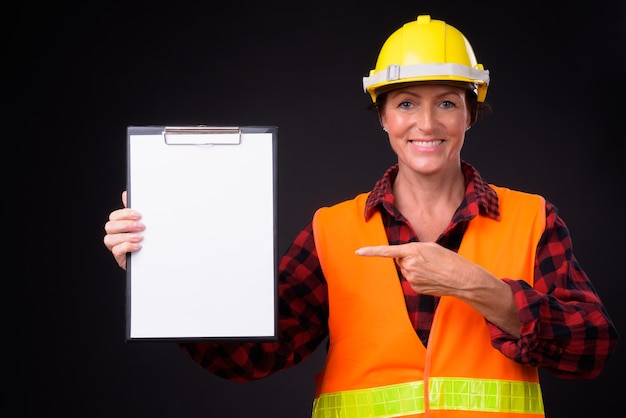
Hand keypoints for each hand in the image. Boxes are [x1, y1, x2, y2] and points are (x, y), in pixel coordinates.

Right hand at [103, 191, 143, 269]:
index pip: (114, 216)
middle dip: (126, 225)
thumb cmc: (146, 238)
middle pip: (110, 226)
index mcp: (119, 225)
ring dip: (126, 236)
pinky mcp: (120, 257)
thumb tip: (125, 194)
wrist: (153, 257)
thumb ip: (133, 210)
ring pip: (110, 239)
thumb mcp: (143, 222)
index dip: (125, 214)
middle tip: (141, 226)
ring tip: (140, 237)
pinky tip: (137, 246)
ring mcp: (116, 246)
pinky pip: (116, 251)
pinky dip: (127, 246)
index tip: (138, 215)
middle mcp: (115, 235)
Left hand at [356, 242, 520, 334]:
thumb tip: (402, 260)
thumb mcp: (430, 247)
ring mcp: (411, 278)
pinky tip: (431, 278)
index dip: (371, 252)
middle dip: (408, 259)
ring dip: (414, 268)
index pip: (387, 252)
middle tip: (426, 260)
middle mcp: (409, 265)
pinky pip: (411, 280)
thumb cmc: (447, 259)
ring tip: (431, 269)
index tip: (357, 252)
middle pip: (400, 260)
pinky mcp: (415, 288)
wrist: (461, 278)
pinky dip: (418, 278)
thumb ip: (412, 250)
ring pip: (406, 270)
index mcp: (412, 251)